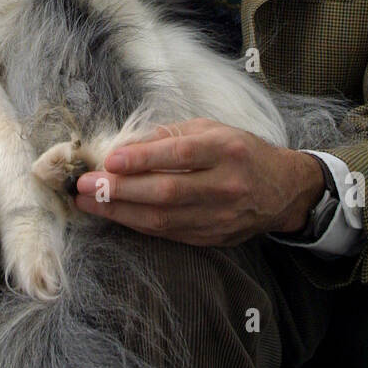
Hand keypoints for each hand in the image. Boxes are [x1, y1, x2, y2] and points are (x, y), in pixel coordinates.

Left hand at [71, 119, 324, 246]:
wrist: (282, 189)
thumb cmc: (240, 151)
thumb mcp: (211, 129)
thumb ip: (169, 136)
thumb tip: (125, 145)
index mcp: (226, 150)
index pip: (180, 155)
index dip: (143, 159)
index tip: (110, 160)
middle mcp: (226, 185)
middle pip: (166, 192)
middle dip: (120, 190)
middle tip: (85, 185)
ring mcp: (220, 216)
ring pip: (163, 219)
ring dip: (120, 211)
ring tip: (88, 202)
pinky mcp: (212, 237)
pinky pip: (168, 233)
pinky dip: (137, 224)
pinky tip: (115, 214)